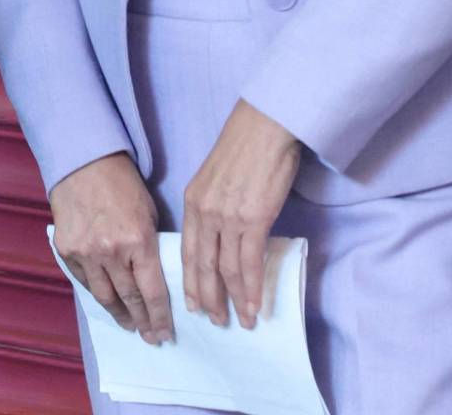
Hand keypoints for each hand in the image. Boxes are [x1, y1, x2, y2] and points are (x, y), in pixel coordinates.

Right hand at [49, 153, 174, 344]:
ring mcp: (85, 251)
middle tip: (151, 336)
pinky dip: (97, 293)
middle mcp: (111, 251)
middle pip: (130, 299)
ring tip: (129, 325)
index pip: (153, 292)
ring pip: (104, 295)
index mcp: (138, 241)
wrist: (83, 163)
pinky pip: (83, 280)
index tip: (165, 334)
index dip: (161, 318)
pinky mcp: (66, 248)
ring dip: (120, 314)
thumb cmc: (123, 185)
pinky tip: (107, 300)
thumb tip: (154, 278)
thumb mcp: (148, 215)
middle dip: (143, 321)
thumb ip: (151, 248)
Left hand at [181, 100, 300, 328]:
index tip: (191, 302)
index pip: (188, 250)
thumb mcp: (215, 178)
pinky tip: (255, 306)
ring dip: (233, 300)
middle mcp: (204, 212)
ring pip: (226, 269)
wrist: (264, 128)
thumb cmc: (245, 150)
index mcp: (192, 201)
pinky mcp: (253, 219)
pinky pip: (249, 262)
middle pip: (201, 265)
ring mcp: (227, 217)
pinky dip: (252, 288)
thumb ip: (213, 205)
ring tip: (240, 322)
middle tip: (213, 321)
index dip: (189, 280)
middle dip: (207, 297)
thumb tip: (223, 232)